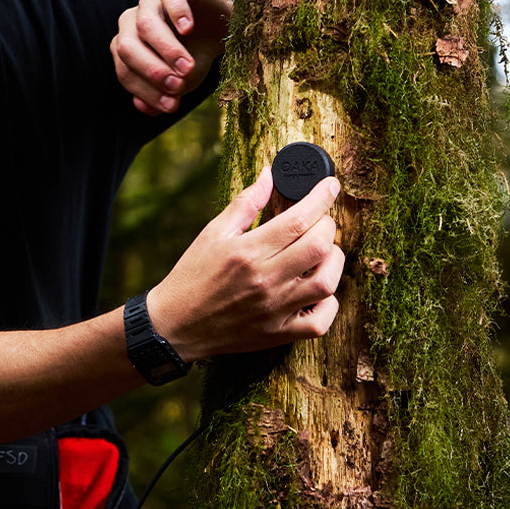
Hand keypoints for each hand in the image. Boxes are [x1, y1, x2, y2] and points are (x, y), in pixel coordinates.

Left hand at [111, 0, 231, 114]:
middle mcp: (132, 24)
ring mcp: (150, 2)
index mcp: (127, 48)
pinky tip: (188, 29)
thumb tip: (143, 108)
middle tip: (178, 86)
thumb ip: (161, 97)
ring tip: (188, 68)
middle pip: (126, 47)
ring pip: (145, 24)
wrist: (222, 31)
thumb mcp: (181, 82)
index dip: (146, 90)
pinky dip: (176, 11)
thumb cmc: (196, 57)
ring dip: (166, 50)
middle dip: (152, 71)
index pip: (125, 72)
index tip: (172, 104)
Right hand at [147, 167, 344, 359]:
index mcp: (247, 252)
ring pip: (326, 283)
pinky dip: (328, 304)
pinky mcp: (277, 333)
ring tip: (323, 253)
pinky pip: (318, 322)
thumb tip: (269, 175)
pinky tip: (318, 291)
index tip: (330, 186)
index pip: (298, 219)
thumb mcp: (213, 233)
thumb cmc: (193, 276)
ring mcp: (274, 309)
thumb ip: (246, 203)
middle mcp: (265, 280)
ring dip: (334, 262)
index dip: (321, 197)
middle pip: (319, 247)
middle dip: (328, 226)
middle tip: (320, 221)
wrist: (175, 324)